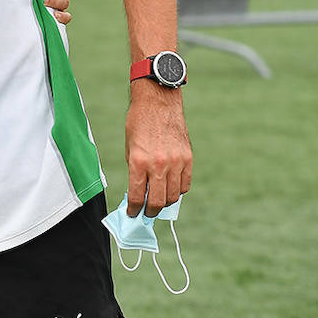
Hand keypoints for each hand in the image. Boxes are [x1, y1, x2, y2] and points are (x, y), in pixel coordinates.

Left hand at [124, 84, 191, 215]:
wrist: (158, 103)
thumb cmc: (138, 123)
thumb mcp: (129, 147)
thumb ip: (135, 171)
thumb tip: (139, 192)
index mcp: (138, 162)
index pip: (137, 196)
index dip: (134, 209)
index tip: (133, 214)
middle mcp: (158, 165)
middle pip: (157, 201)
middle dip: (150, 211)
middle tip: (147, 213)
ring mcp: (175, 162)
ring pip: (173, 196)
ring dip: (165, 203)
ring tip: (158, 202)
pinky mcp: (188, 159)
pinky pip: (185, 184)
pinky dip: (178, 191)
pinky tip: (170, 189)